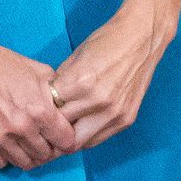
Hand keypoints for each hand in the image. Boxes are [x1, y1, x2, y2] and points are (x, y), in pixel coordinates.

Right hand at [0, 25, 78, 170]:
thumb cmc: (1, 63)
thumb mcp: (38, 72)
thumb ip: (56, 94)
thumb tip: (68, 108)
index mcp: (40, 110)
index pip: (66, 143)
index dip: (64, 138)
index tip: (58, 135)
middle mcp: (20, 128)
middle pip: (45, 156)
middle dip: (46, 147)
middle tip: (39, 138)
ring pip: (24, 163)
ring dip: (26, 154)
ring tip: (21, 140)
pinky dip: (4, 155)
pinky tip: (3, 141)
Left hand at [50, 0, 175, 149]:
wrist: (141, 38)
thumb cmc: (105, 42)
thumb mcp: (74, 58)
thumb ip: (60, 82)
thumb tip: (46, 102)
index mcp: (80, 81)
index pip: (50, 109)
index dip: (41, 110)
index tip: (38, 110)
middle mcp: (98, 101)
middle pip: (62, 131)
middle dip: (52, 129)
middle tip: (46, 126)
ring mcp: (115, 113)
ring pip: (80, 142)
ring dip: (69, 137)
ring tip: (62, 130)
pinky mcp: (126, 119)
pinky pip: (99, 139)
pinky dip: (87, 135)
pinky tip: (81, 126)